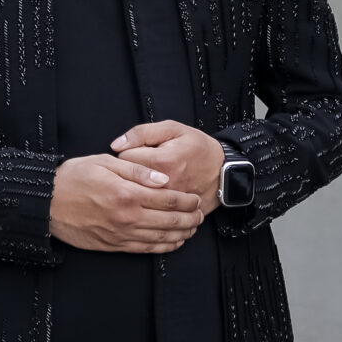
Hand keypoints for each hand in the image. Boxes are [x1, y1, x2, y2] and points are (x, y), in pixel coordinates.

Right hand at [49, 153, 202, 252]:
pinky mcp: (114, 245)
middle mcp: (127, 217)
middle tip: (200, 215)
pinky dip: (164, 247)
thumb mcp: (104, 162)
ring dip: (181, 234)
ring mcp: (121, 234)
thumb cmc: (74, 178)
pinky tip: (173, 243)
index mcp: (127, 193)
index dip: (187, 200)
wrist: (48, 203)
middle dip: (190, 218)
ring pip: (161, 237)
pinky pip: (146, 249)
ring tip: (192, 229)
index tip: (196, 199)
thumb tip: (163, 179)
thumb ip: (136, 170)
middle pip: (169, 220)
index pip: (168, 199)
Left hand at [110, 120, 226, 215]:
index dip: (128, 152)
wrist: (224, 171)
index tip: (137, 151)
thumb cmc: (199, 148)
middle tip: (143, 165)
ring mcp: (168, 202)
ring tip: (149, 178)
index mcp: (162, 161)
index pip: (124, 158)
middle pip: (127, 180)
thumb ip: (141, 133)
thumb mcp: (173, 129)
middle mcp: (164, 185)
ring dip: (138, 187)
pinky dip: (149, 201)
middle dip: (130, 172)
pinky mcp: (173, 212)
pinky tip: (154, 193)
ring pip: (137, 196)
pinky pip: (150, 209)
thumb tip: (117, 144)